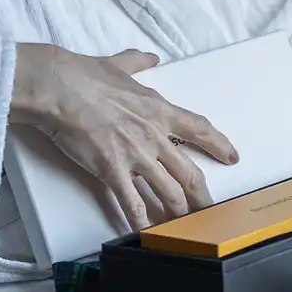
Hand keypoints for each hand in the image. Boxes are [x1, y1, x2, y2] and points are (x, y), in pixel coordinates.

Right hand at [11, 45, 238, 229]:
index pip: (199, 129)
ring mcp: (136, 155)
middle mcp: (154, 135)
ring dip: (178, 213)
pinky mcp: (112, 170)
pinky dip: (142, 221)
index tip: (232, 157)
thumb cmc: (85, 74)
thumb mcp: (119, 64)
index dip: (219, 145)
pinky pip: (132, 202)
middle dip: (202, 196)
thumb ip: (137, 63)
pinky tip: (147, 233)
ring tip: (185, 228)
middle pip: (189, 172)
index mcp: (159, 109)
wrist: (60, 87)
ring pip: (168, 192)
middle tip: (211, 210)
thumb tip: (150, 57)